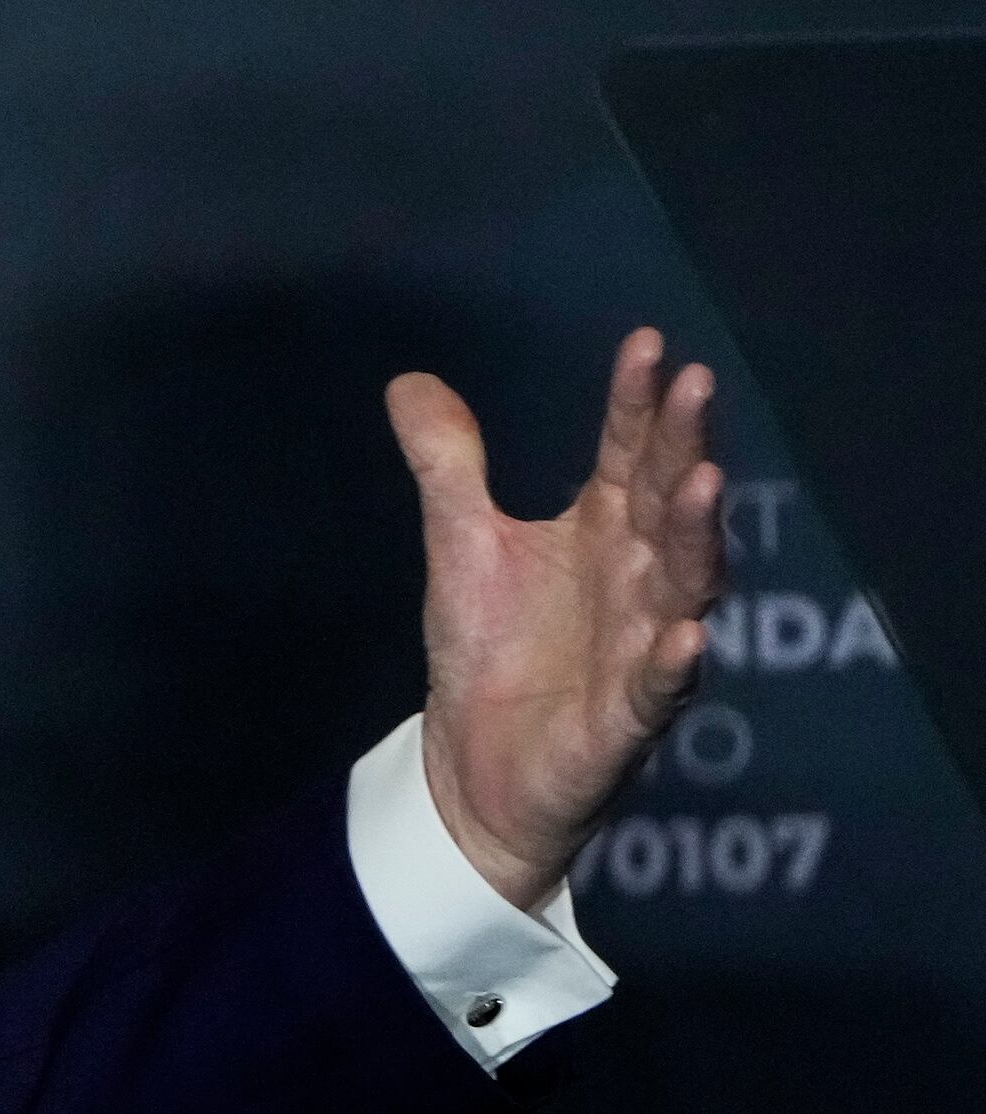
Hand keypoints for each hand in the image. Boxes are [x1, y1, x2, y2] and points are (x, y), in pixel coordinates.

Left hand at [387, 326, 725, 910]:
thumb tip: (408, 382)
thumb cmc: (490, 649)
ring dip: (697, 535)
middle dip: (684, 446)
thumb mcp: (461, 546)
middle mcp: (640, 578)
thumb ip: (449, 467)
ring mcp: (643, 646)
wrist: (474, 769)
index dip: (637, 403)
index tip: (648, 344)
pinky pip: (660, 686)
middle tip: (695, 385)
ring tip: (704, 481)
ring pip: (685, 583)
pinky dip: (675, 661)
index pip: (630, 454)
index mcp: (606, 530)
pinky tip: (688, 635)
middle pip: (669, 503)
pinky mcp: (627, 716)